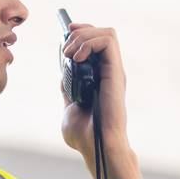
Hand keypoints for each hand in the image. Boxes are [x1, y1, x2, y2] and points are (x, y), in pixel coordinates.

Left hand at [59, 21, 127, 159]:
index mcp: (99, 77)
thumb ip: (68, 89)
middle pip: (101, 32)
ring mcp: (113, 71)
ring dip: (84, 37)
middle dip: (79, 32)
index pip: (95, 42)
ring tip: (71, 54)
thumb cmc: (84, 135)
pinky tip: (79, 57)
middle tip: (66, 50)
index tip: (65, 33)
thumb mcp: (69, 106)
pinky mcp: (115, 72)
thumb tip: (64, 72)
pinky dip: (90, 42)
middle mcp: (108, 71)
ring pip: (106, 33)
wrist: (95, 146)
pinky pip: (108, 41)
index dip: (81, 32)